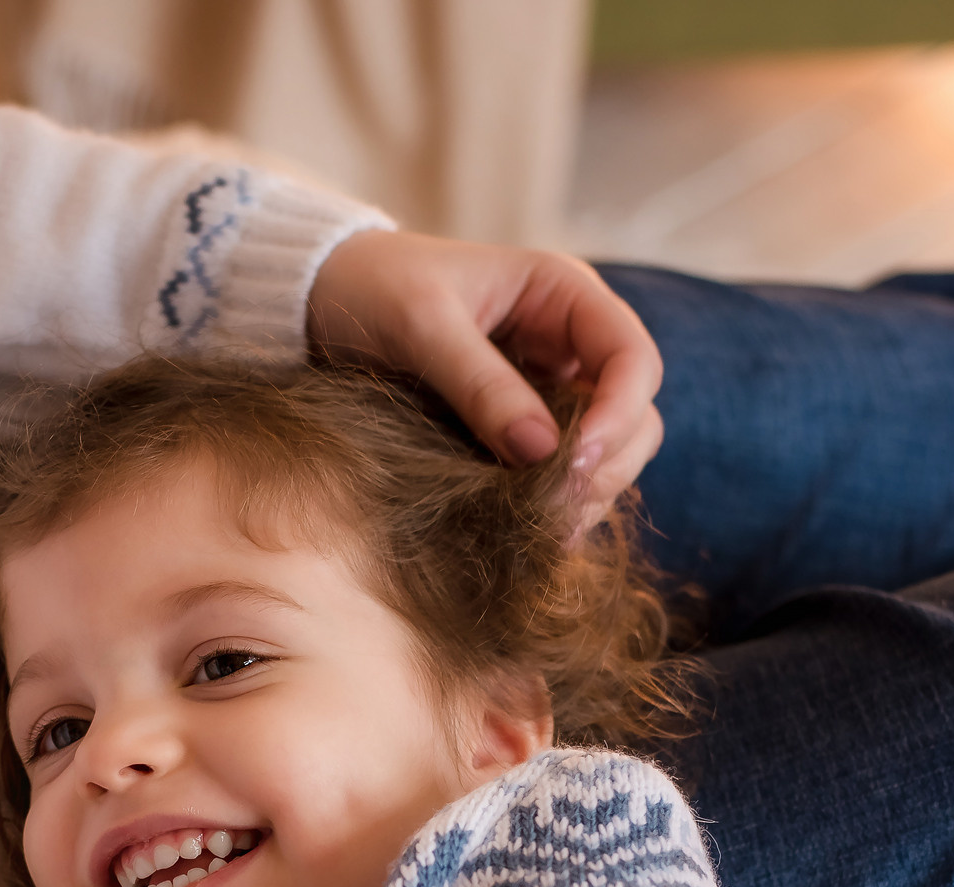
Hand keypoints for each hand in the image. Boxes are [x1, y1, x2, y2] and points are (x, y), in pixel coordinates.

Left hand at [306, 228, 664, 530]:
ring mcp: (551, 391)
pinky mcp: (521, 431)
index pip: (634, 359)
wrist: (319, 301)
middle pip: (635, 415)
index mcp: (564, 294)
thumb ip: (481, 384)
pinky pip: (562, 475)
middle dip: (605, 465)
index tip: (574, 463)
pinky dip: (556, 506)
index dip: (620, 414)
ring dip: (585, 496)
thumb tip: (542, 453)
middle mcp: (571, 344)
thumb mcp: (422, 325)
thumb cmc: (372, 288)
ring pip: (608, 454)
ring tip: (541, 530)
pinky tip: (529, 532)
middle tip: (552, 509)